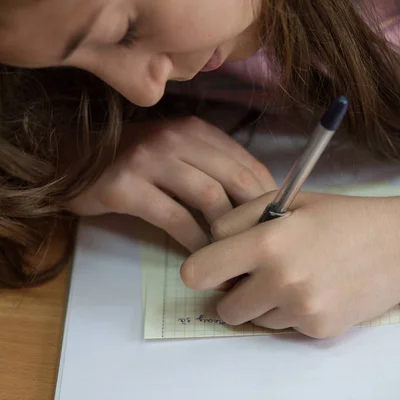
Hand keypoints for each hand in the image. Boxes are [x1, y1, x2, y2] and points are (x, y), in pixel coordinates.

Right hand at [66, 116, 276, 251]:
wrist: (69, 157)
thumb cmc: (131, 160)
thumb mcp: (177, 151)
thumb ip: (211, 167)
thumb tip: (255, 203)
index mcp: (196, 130)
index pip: (247, 163)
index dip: (267, 198)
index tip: (275, 226)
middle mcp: (176, 139)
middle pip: (234, 179)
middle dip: (254, 217)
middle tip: (261, 246)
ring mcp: (149, 159)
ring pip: (208, 196)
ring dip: (226, 231)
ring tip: (234, 255)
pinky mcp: (125, 186)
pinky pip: (173, 217)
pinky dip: (193, 240)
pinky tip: (201, 255)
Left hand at [180, 192, 399, 337]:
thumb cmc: (346, 216)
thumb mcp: (291, 201)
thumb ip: (243, 218)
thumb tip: (212, 245)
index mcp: (269, 243)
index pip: (199, 272)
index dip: (203, 266)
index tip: (216, 263)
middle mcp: (280, 282)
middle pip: (223, 307)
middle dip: (233, 291)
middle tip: (258, 272)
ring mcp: (301, 310)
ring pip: (253, 319)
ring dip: (263, 303)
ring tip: (295, 276)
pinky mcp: (319, 330)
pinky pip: (284, 327)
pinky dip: (291, 312)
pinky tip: (317, 289)